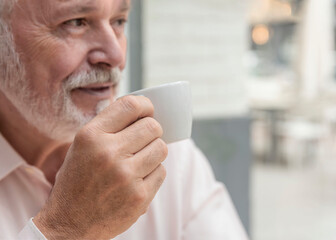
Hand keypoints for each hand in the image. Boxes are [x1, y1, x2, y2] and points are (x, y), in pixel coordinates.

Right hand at [34, 96, 167, 239]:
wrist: (69, 224)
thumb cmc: (77, 181)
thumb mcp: (81, 146)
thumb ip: (108, 126)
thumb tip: (142, 111)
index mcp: (91, 136)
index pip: (131, 106)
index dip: (145, 106)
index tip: (148, 111)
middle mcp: (108, 153)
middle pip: (153, 127)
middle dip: (152, 131)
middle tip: (144, 139)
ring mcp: (126, 176)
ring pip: (161, 148)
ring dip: (154, 152)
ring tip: (140, 160)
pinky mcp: (139, 197)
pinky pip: (161, 171)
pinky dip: (153, 173)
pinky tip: (138, 179)